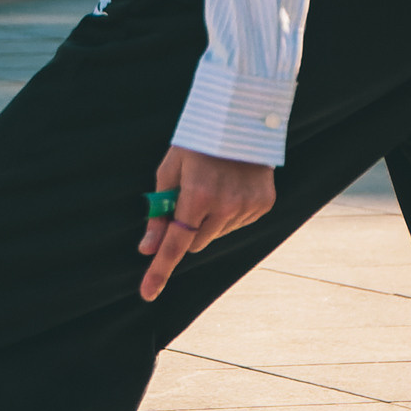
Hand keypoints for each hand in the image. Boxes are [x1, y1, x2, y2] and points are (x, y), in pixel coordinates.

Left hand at [139, 146, 275, 300]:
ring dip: (210, 219)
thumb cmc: (198, 142)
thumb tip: (147, 248)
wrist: (242, 116)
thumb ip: (159, 213)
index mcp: (197, 195)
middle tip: (189, 198)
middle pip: (196, 242)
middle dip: (188, 229)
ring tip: (215, 185)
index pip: (175, 243)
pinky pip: (238, 223)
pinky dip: (230, 213)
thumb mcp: (170, 171)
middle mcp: (225, 205)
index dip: (160, 270)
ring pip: (218, 234)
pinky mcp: (264, 204)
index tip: (148, 294)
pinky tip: (233, 186)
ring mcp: (248, 206)